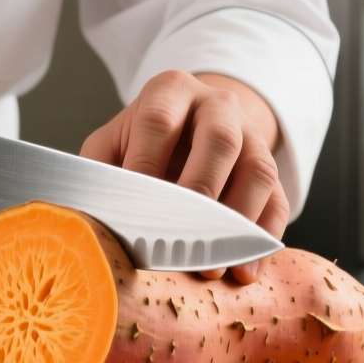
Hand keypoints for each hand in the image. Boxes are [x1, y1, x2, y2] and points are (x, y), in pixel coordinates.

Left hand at [80, 70, 285, 283]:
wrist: (194, 125)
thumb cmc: (144, 142)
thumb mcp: (113, 143)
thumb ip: (97, 171)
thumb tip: (84, 218)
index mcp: (170, 91)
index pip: (158, 123)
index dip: (146, 167)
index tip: (134, 213)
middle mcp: (217, 106)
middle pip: (219, 141)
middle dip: (200, 193)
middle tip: (180, 239)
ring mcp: (251, 136)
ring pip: (258, 171)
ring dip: (237, 222)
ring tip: (214, 266)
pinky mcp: (272, 167)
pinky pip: (278, 201)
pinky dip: (263, 239)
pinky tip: (244, 271)